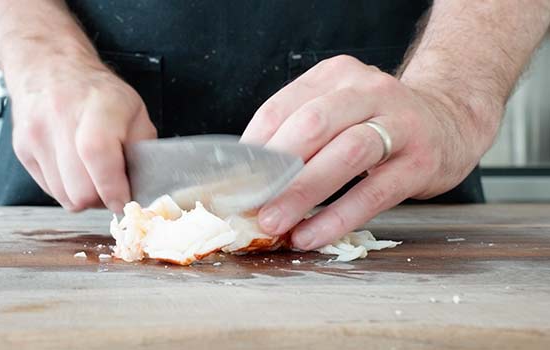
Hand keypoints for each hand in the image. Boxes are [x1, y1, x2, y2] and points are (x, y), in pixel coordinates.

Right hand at [8, 54, 156, 211]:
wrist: (50, 68)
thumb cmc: (98, 92)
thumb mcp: (135, 111)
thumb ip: (143, 150)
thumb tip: (144, 188)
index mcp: (98, 106)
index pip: (98, 156)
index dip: (113, 188)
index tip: (124, 200)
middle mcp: (61, 118)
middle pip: (79, 190)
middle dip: (101, 198)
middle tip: (112, 187)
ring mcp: (36, 135)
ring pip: (64, 197)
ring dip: (83, 196)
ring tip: (93, 176)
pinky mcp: (22, 150)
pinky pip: (50, 190)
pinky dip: (66, 188)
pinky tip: (74, 169)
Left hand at [241, 55, 492, 249]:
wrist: (449, 121)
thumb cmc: (379, 122)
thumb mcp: (339, 111)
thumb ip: (299, 133)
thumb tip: (251, 177)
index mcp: (336, 75)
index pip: (283, 106)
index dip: (254, 145)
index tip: (235, 180)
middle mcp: (368, 90)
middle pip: (313, 124)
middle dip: (277, 169)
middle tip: (250, 204)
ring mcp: (400, 123)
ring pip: (346, 152)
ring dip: (304, 191)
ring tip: (275, 222)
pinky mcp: (421, 160)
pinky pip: (374, 192)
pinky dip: (339, 216)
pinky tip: (313, 234)